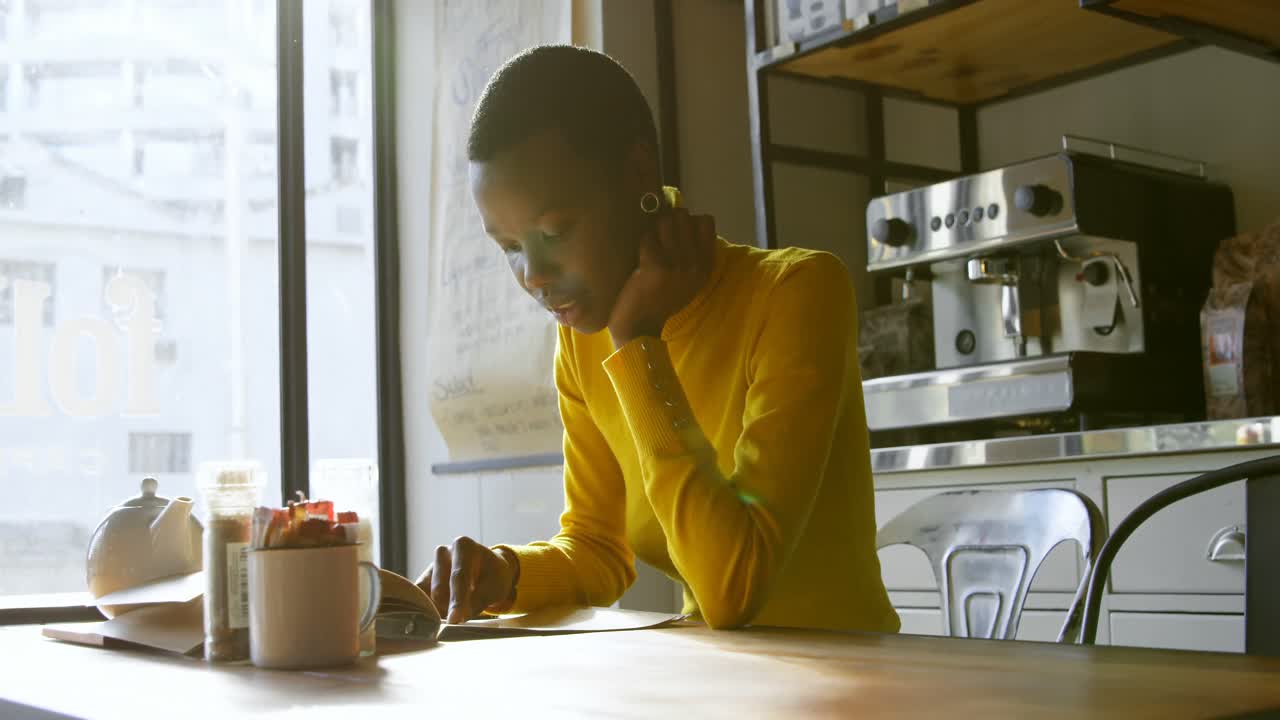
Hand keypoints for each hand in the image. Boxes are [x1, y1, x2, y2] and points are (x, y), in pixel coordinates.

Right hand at [414, 536, 518, 623]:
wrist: (488, 571)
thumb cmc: (493, 577)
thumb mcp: (494, 588)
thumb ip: (476, 602)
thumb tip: (455, 619)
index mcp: (463, 546)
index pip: (458, 576)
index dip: (456, 600)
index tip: (454, 619)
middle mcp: (443, 552)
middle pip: (440, 588)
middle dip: (448, 608)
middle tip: (459, 621)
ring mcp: (431, 566)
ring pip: (428, 595)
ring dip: (440, 610)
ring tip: (457, 612)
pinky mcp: (423, 581)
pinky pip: (421, 599)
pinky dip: (429, 610)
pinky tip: (439, 615)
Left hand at [608, 206, 717, 348]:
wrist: (641, 327)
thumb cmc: (661, 300)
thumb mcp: (688, 280)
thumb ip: (692, 255)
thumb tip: (685, 218)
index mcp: (705, 266)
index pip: (706, 222)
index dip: (689, 220)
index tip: (678, 232)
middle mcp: (694, 265)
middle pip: (684, 216)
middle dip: (668, 220)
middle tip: (659, 237)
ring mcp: (676, 265)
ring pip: (666, 221)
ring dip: (654, 228)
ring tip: (651, 243)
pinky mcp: (655, 267)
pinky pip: (648, 237)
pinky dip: (643, 242)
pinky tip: (642, 256)